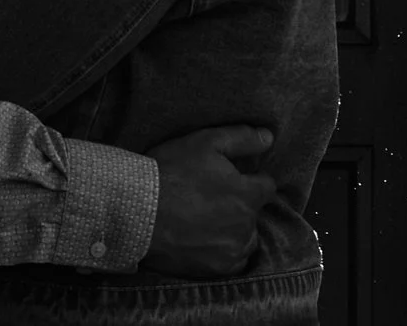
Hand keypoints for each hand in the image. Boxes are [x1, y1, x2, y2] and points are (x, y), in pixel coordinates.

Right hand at [142, 126, 274, 277]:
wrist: (138, 211)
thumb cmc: (171, 171)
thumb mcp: (205, 142)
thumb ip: (242, 138)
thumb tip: (269, 137)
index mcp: (248, 194)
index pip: (267, 186)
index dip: (251, 180)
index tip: (233, 179)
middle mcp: (247, 225)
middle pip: (254, 214)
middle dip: (240, 205)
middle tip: (212, 198)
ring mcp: (232, 250)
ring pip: (246, 239)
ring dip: (235, 231)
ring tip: (208, 221)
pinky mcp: (217, 269)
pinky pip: (233, 262)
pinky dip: (224, 252)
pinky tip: (205, 241)